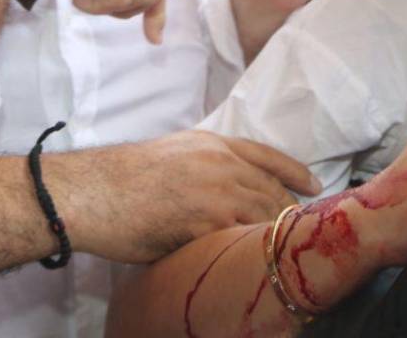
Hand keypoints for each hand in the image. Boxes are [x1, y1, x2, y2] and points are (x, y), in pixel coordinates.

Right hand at [54, 131, 319, 263]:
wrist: (91, 191)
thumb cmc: (120, 178)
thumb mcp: (172, 155)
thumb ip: (204, 167)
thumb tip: (221, 192)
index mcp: (212, 143)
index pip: (268, 156)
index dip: (294, 172)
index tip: (314, 186)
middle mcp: (221, 162)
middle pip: (272, 189)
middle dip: (289, 212)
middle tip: (299, 232)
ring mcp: (217, 191)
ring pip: (263, 215)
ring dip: (274, 236)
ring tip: (282, 253)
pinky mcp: (206, 221)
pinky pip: (241, 239)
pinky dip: (251, 252)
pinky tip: (258, 264)